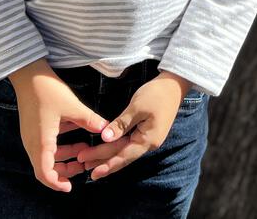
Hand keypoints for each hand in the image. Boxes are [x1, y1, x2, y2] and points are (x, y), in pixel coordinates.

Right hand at [8, 58, 110, 192]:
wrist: (29, 74)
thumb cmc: (48, 90)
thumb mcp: (72, 106)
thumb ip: (89, 120)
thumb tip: (106, 130)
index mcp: (40, 142)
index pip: (44, 173)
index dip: (56, 184)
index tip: (70, 187)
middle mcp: (33, 142)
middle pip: (46, 168)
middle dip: (65, 171)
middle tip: (83, 168)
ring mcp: (32, 135)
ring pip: (48, 156)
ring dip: (65, 157)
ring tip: (85, 150)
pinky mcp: (35, 127)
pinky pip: (48, 144)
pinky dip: (61, 145)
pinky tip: (77, 135)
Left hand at [75, 72, 189, 181]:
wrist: (175, 84)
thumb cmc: (157, 94)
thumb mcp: (137, 107)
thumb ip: (121, 124)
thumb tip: (104, 139)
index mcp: (148, 140)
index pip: (123, 155)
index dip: (106, 163)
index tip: (91, 172)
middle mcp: (149, 143)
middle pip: (122, 155)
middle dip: (102, 160)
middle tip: (82, 162)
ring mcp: (149, 138)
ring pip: (125, 151)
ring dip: (107, 156)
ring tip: (90, 163)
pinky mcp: (147, 132)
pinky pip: (129, 144)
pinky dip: (116, 148)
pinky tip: (107, 150)